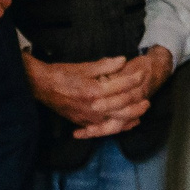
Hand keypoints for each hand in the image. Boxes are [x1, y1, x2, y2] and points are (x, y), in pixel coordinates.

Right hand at [26, 46, 171, 138]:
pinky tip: (123, 126)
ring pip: (114, 123)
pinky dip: (115, 128)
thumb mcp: (84, 66)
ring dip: (129, 120)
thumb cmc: (62, 74)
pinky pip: (103, 129)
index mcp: (93, 90)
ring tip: (139, 116)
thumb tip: (122, 61)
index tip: (141, 75)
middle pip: (121, 110)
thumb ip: (105, 65)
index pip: (120, 86)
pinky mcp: (83, 122)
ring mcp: (88, 117)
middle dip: (136, 106)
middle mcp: (92, 107)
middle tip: (147, 102)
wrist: (42, 86)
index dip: (132, 80)